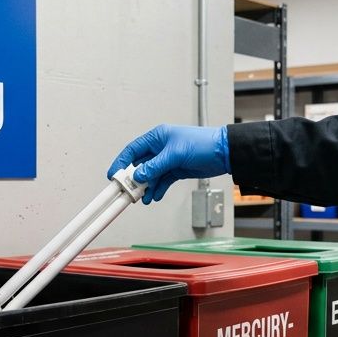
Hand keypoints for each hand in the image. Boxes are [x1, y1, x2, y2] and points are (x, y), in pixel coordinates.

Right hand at [107, 124, 228, 203]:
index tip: (114, 176)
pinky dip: (157, 189)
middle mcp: (160, 148)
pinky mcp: (176, 170)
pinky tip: (154, 197)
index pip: (133, 150)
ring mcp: (168, 160)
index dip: (121, 163)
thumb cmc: (202, 144)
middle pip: (140, 165)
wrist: (224, 153)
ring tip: (144, 199)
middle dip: (134, 180)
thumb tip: (138, 176)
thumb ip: (155, 166)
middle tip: (129, 192)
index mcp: (157, 138)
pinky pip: (161, 181)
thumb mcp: (175, 155)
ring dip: (146, 188)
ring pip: (150, 176)